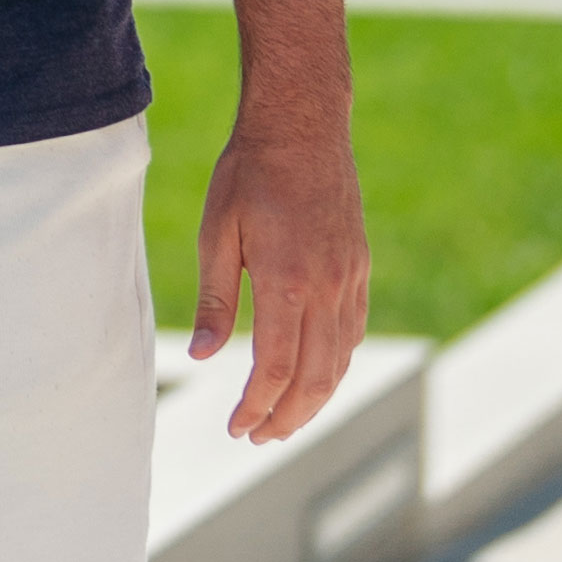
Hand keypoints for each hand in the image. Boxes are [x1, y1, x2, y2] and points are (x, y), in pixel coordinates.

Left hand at [190, 121, 367, 441]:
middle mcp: (327, 287)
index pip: (275, 368)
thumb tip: (202, 356)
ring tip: (285, 419)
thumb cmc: (250, 173)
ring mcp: (350, 277)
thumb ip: (214, 299)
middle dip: (287, 416)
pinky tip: (316, 375)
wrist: (303, 124)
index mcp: (287, 281)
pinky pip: (353, 331)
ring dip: (314, 399)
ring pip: (341, 360)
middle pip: (315, 377)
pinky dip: (336, 364)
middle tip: (259, 438)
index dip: (256, 406)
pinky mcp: (359, 266)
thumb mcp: (217, 233)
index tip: (237, 428)